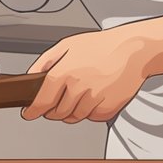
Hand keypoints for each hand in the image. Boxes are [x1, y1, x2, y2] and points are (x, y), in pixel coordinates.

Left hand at [21, 28, 153, 123]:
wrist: (134, 50)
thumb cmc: (101, 46)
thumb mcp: (66, 45)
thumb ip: (44, 62)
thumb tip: (31, 77)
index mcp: (64, 72)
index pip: (42, 101)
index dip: (33, 110)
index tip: (28, 114)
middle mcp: (78, 88)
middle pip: (57, 113)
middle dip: (53, 109)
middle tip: (59, 98)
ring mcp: (94, 100)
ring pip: (74, 117)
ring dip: (72, 110)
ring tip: (82, 91)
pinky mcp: (109, 108)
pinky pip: (92, 117)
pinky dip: (90, 111)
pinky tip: (95, 94)